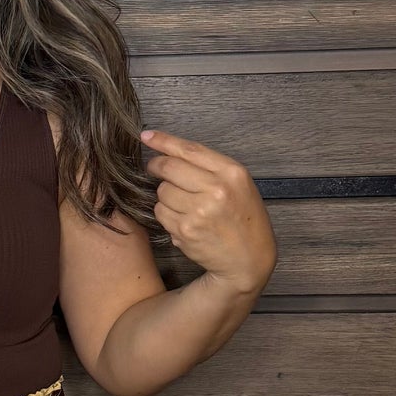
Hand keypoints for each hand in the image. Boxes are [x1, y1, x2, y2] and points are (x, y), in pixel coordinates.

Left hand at [139, 128, 277, 294]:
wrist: (249, 259)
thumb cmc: (243, 219)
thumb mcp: (238, 184)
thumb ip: (209, 167)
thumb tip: (168, 151)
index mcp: (232, 173)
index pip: (189, 150)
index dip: (163, 141)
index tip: (146, 136)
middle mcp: (216, 189)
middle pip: (169, 168)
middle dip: (157, 168)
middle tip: (156, 170)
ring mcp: (199, 211)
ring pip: (162, 191)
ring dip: (166, 196)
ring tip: (184, 205)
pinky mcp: (185, 230)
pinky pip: (161, 213)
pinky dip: (166, 215)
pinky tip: (184, 220)